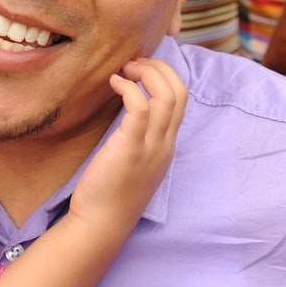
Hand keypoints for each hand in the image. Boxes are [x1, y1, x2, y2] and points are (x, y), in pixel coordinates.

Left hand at [66, 58, 186, 230]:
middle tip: (133, 63)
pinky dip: (129, 88)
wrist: (102, 223)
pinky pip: (140, 108)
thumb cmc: (111, 189)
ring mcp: (151, 147)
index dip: (166, 75)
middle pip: (180, 92)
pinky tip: (114, 84)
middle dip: (159, 68)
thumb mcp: (134, 159)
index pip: (182, 99)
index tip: (141, 68)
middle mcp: (165, 144)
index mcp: (167, 145)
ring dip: (146, 73)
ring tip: (125, 69)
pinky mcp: (131, 149)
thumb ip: (138, 135)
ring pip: (166, 97)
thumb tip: (128, 105)